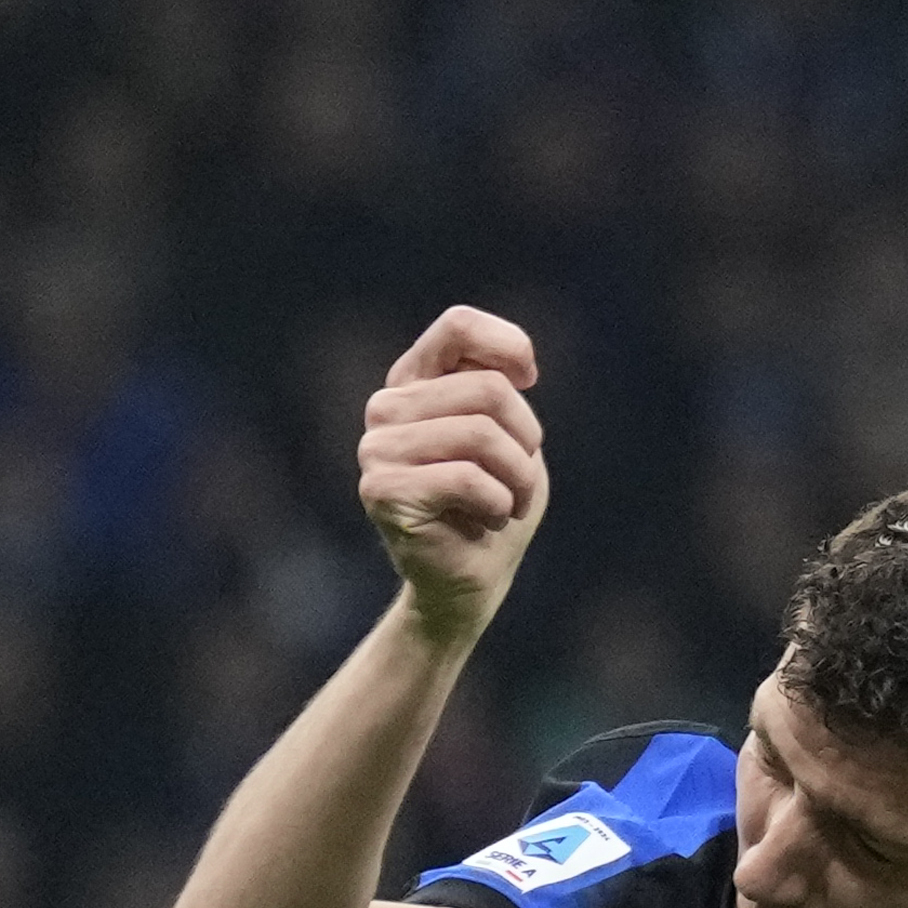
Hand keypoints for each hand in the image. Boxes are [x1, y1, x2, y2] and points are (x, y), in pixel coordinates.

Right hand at [360, 306, 548, 644]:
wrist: (471, 581)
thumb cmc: (495, 506)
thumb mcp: (511, 438)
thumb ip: (500, 390)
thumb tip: (516, 366)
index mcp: (416, 383)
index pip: (459, 327)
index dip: (509, 347)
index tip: (530, 381)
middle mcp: (387, 407)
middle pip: (489, 391)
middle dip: (525, 441)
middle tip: (518, 481)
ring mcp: (377, 447)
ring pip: (481, 433)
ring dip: (517, 479)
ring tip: (506, 504)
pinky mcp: (381, 489)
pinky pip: (467, 478)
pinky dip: (498, 504)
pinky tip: (486, 521)